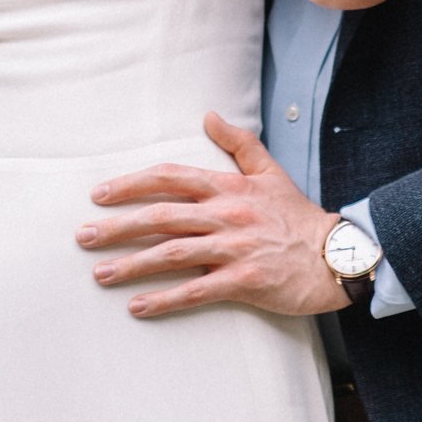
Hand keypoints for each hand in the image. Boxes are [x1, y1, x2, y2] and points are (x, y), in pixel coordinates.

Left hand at [78, 112, 349, 318]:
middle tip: (83, 236)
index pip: (170, 178)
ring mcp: (234, 248)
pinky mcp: (244, 281)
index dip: (131, 185)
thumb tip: (210, 115)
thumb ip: (239, 143)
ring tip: (100, 274)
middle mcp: (226, 215)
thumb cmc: (299, 216)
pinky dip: (165, 299)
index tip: (99, 195)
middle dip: (117, 227)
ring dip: (131, 265)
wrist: (337, 255)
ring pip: (171, 254)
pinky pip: (196, 290)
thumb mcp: (270, 171)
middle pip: (160, 216)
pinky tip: (138, 307)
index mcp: (228, 187)